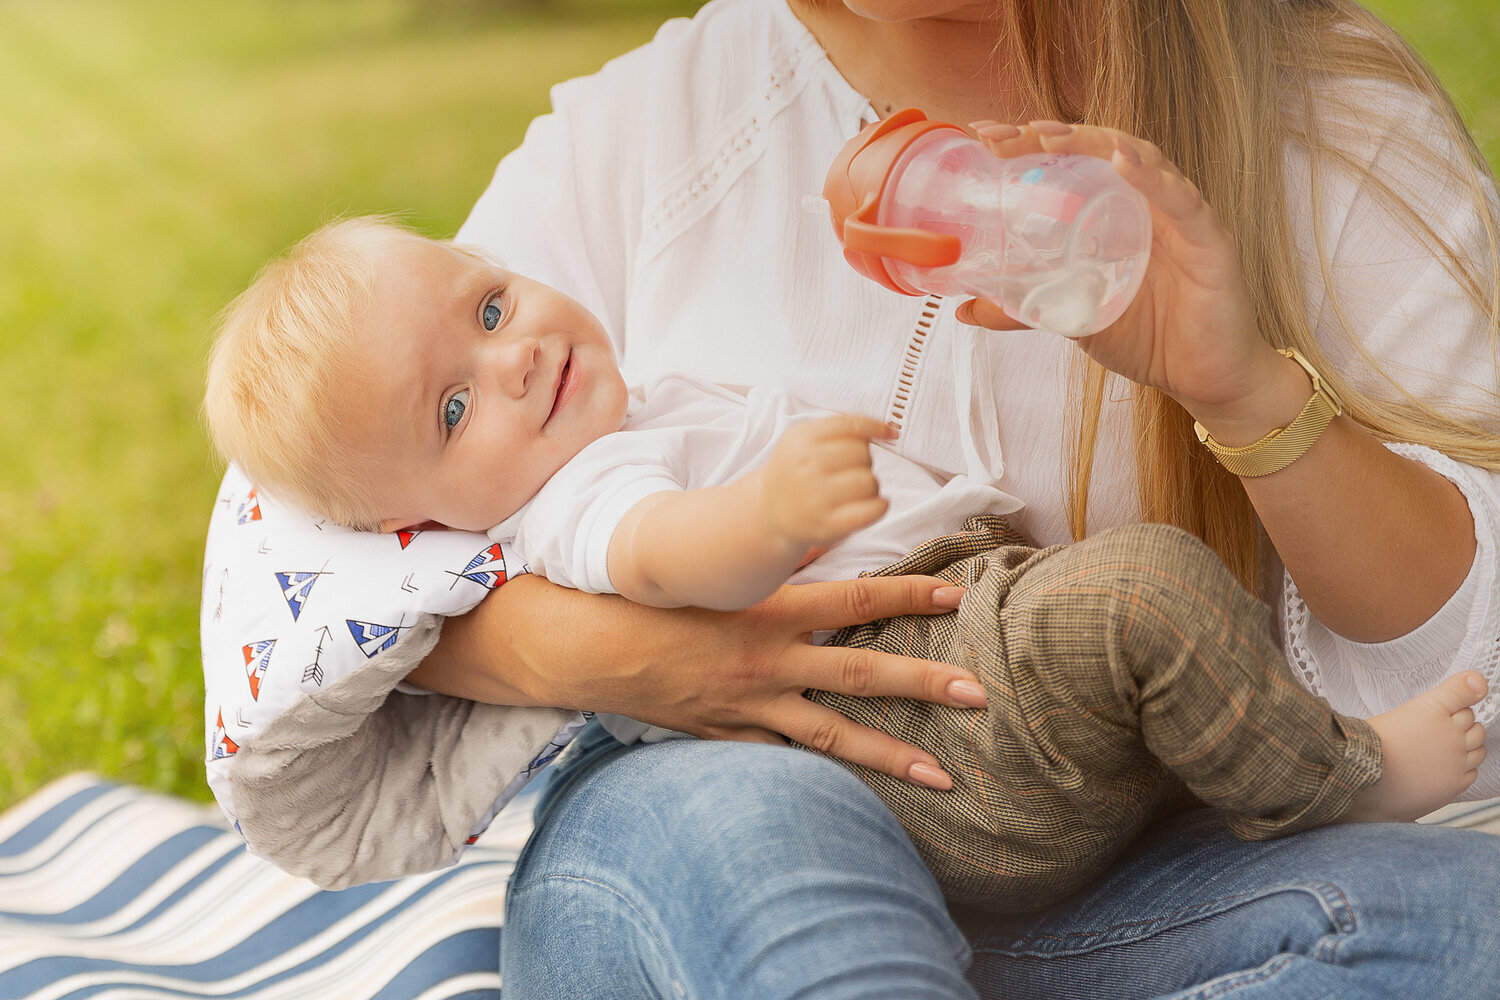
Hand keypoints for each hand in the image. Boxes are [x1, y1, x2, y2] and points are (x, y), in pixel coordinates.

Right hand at [414, 572, 984, 787]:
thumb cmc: (657, 599)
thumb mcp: (720, 572)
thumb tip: (824, 537)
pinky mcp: (733, 738)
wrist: (594, 647)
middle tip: (980, 696)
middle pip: (863, 675)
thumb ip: (777, 563)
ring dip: (893, 756)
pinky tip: (858, 802)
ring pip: (836, 737)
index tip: (957, 597)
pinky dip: (819, 778)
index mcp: (771, 611)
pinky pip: (784, 761)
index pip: (857, 599)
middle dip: (925, 686)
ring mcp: (754, 707)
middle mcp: (771, 661)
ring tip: (944, 778)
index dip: (909, 597)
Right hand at [760, 414, 894, 548]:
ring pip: (869, 481)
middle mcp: (806, 467)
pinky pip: (870, 510)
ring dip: (870, 485)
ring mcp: (815, 498)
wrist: (769, 511)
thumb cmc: (796, 471)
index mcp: (801, 440)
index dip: (876, 427)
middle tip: (849, 471)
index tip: (891, 434)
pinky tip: (875, 505)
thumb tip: (888, 430)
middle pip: (863, 454)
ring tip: (854, 490)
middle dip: (864, 461)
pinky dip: (880, 506)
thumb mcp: (803, 439)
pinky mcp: (827, 525)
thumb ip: (839, 428)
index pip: (851, 426)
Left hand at [960, 121, 1294, 429]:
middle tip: (1002, 136)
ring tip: (1052, 137)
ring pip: (1141, 160)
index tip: (982, 136)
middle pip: (1099, 149)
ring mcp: (1181, 217)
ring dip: (1095, 142)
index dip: (1029, 142)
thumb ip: (1023, 309)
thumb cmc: (1147, 338)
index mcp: (1116, 211)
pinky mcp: (1211, 241)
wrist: (1202, 380)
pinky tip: (1124, 162)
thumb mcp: (1072, 319)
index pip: (1071, 160)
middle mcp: (1148, 201)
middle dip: (1050, 135)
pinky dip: (1154, 178)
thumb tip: (963, 309)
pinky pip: (1184, 201)